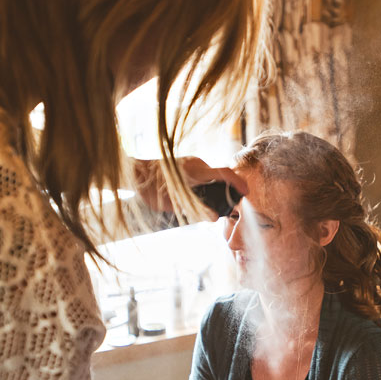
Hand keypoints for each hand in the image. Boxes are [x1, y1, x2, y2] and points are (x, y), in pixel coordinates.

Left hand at [133, 157, 247, 218]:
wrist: (134, 171)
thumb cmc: (151, 188)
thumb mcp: (173, 204)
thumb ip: (196, 210)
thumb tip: (215, 218)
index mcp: (196, 171)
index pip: (226, 174)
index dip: (239, 183)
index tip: (246, 193)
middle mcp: (197, 163)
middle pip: (220, 176)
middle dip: (227, 190)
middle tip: (227, 206)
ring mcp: (192, 161)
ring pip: (211, 175)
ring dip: (213, 188)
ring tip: (205, 202)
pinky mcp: (187, 162)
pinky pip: (202, 173)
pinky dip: (204, 183)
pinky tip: (195, 193)